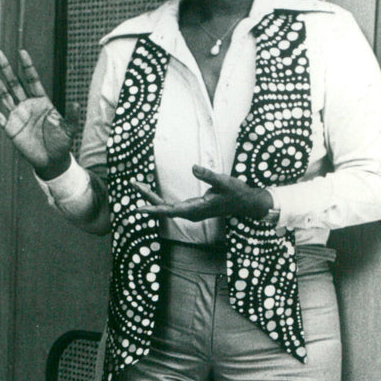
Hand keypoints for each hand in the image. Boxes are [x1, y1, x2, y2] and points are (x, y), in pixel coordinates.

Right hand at [0, 49, 79, 178]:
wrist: (52, 161)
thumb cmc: (62, 143)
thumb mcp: (69, 129)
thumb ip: (71, 116)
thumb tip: (76, 103)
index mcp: (42, 101)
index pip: (32, 80)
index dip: (27, 66)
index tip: (22, 51)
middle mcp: (28, 104)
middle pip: (14, 82)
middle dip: (5, 67)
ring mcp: (17, 114)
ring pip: (3, 93)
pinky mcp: (10, 127)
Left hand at [131, 165, 272, 221]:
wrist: (246, 203)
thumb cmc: (236, 193)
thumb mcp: (224, 181)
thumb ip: (208, 175)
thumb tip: (193, 167)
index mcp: (197, 209)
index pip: (171, 210)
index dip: (155, 209)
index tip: (140, 208)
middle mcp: (192, 213)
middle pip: (164, 208)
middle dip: (148, 197)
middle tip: (134, 183)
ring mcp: (192, 212)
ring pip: (167, 207)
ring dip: (153, 198)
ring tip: (138, 185)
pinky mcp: (193, 209)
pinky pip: (172, 206)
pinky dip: (161, 200)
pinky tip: (152, 195)